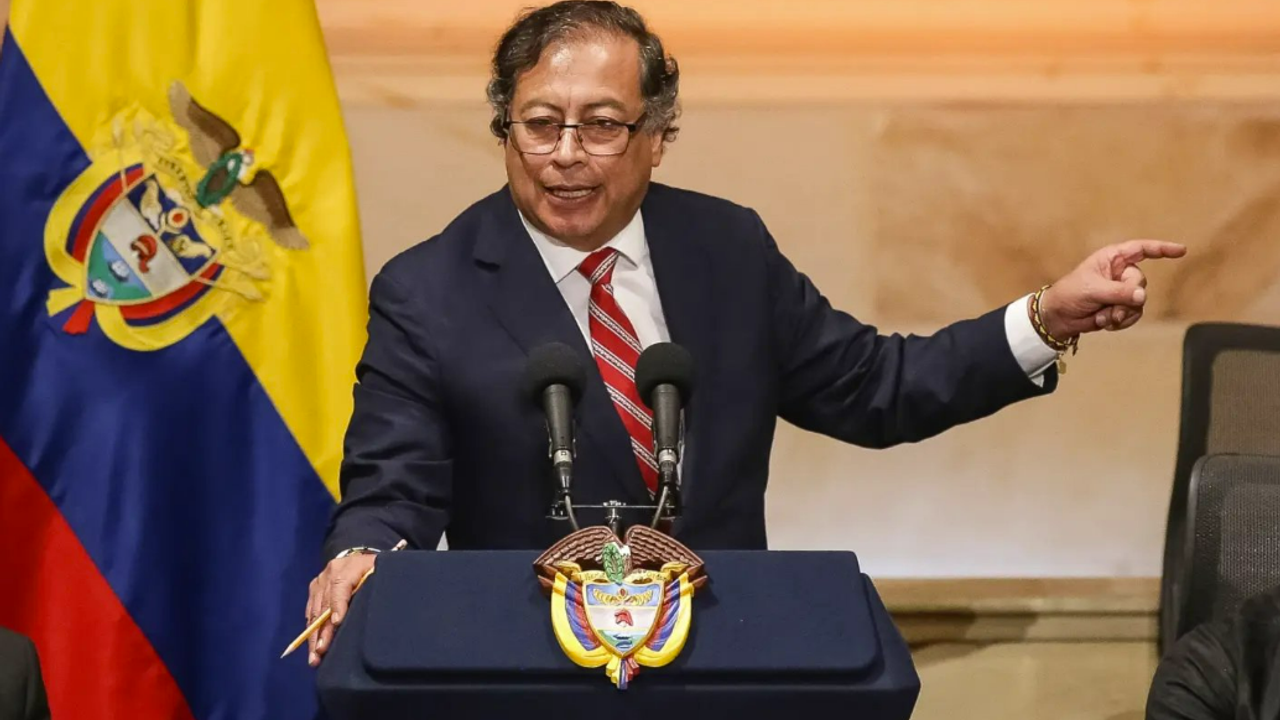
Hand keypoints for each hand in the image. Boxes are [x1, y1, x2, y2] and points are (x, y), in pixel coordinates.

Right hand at [305, 552, 376, 666]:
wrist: (361, 557)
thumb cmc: (376, 569)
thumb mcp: (381, 573)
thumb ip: (377, 587)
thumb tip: (375, 613)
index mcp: (349, 567)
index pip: (339, 586)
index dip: (338, 605)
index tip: (337, 623)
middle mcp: (331, 572)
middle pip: (324, 603)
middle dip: (322, 630)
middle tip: (321, 651)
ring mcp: (320, 580)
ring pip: (314, 611)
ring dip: (313, 636)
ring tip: (314, 657)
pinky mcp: (314, 588)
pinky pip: (310, 611)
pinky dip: (311, 630)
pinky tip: (312, 646)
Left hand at [1039, 239, 1186, 338]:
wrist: (1058, 317)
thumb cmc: (1069, 294)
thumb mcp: (1093, 289)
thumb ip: (1118, 292)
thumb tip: (1142, 295)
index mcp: (1112, 258)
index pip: (1141, 249)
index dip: (1162, 249)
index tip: (1181, 250)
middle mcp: (1120, 272)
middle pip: (1140, 282)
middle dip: (1127, 298)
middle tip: (1110, 308)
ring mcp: (1122, 290)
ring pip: (1139, 301)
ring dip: (1122, 313)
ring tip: (1103, 317)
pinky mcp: (1121, 307)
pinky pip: (1134, 314)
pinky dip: (1121, 321)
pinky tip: (1104, 323)